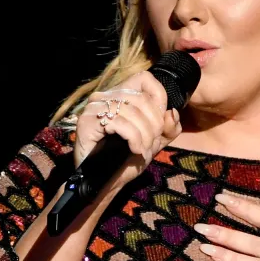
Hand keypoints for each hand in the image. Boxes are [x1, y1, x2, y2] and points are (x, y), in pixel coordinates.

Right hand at [73, 70, 182, 196]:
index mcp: (121, 94)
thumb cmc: (127, 159)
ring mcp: (94, 107)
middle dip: (153, 125)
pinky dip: (133, 139)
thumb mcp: (155, 142)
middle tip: (150, 144)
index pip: (145, 79)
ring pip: (132, 112)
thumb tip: (172, 112)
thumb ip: (168, 127)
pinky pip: (120, 123)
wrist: (105, 182)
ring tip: (142, 150)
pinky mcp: (86, 122)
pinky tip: (134, 150)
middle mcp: (106, 95)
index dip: (159, 99)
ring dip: (144, 135)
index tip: (159, 123)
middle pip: (142, 99)